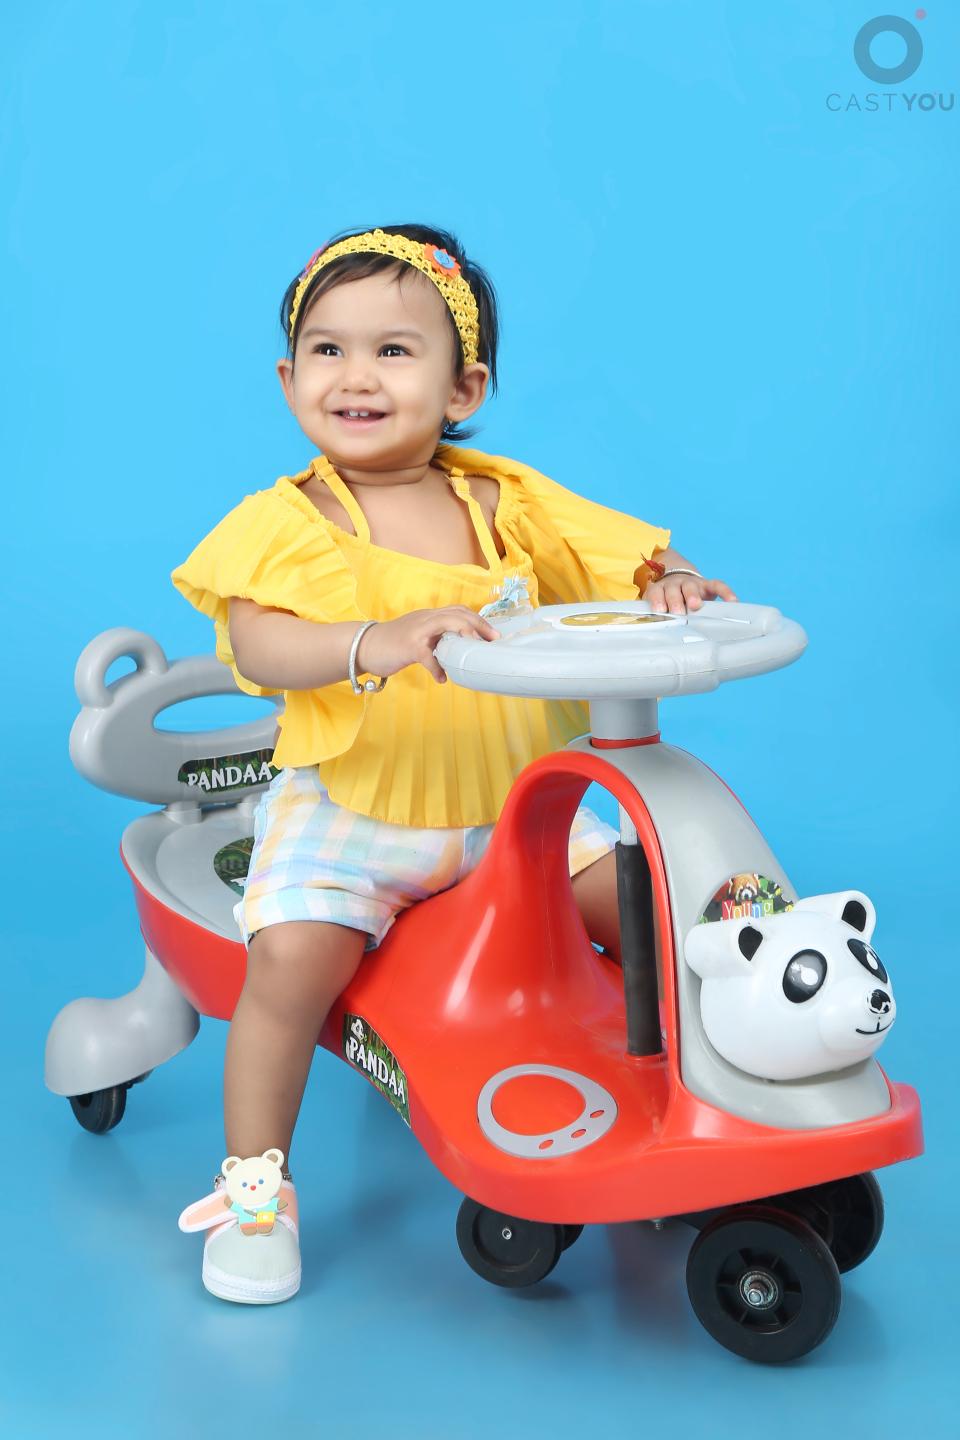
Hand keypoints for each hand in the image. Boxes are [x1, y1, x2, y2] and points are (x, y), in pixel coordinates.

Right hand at [355, 607, 500, 684]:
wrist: (363, 646)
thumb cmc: (391, 645)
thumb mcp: (417, 636)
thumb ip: (435, 639)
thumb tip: (456, 652)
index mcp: (429, 616)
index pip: (458, 610)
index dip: (478, 619)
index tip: (492, 634)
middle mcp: (425, 618)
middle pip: (458, 613)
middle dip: (479, 625)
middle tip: (493, 640)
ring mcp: (417, 631)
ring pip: (447, 623)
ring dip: (465, 635)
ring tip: (475, 650)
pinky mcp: (409, 646)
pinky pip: (429, 656)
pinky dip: (437, 668)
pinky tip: (441, 678)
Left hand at [646, 574, 737, 613]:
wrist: (678, 579)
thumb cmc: (667, 599)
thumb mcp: (660, 605)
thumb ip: (658, 616)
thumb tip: (655, 635)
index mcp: (660, 589)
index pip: (656, 592)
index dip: (658, 600)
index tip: (660, 611)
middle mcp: (675, 584)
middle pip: (673, 590)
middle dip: (675, 601)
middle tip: (678, 612)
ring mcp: (691, 583)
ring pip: (691, 587)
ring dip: (693, 595)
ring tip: (696, 605)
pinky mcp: (707, 584)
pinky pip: (717, 585)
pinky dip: (725, 591)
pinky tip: (732, 601)